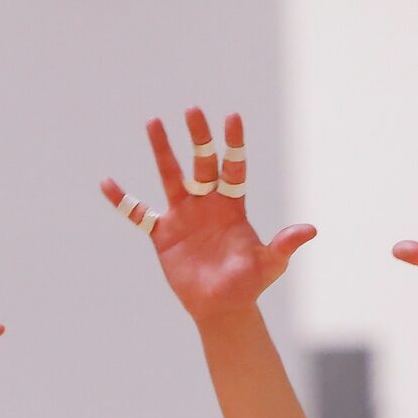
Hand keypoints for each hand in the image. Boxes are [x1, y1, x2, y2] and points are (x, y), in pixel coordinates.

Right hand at [101, 109, 316, 321]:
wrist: (221, 306)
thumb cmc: (248, 284)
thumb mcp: (270, 264)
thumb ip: (284, 245)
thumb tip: (310, 230)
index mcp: (233, 206)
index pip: (234, 167)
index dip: (233, 144)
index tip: (231, 117)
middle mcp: (207, 204)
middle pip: (201, 163)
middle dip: (198, 137)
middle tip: (192, 110)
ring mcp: (183, 216)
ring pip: (171, 176)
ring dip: (162, 150)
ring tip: (153, 122)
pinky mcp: (163, 235)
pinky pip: (139, 214)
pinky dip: (123, 201)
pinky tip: (107, 183)